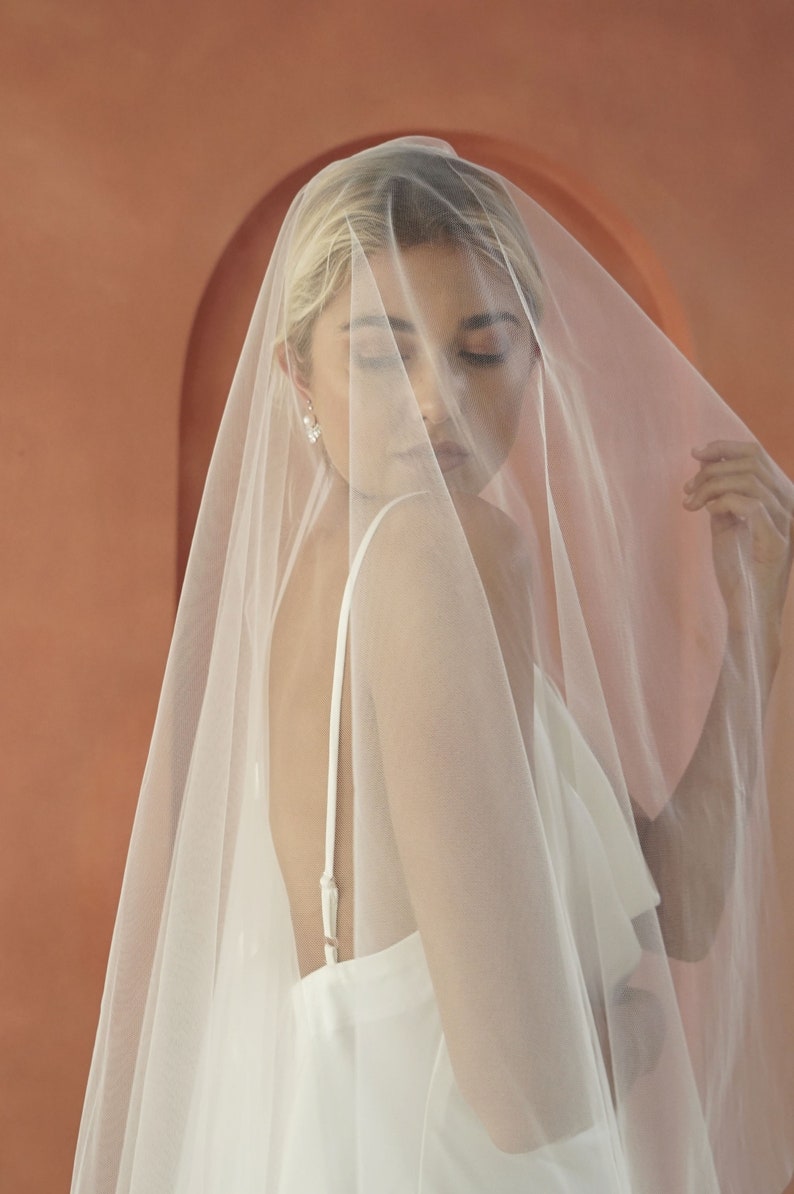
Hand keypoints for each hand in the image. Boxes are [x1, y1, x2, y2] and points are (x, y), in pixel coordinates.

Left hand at [683, 441, 792, 637]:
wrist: (747, 608)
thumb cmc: (738, 570)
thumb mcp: (726, 525)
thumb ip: (721, 497)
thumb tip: (705, 467)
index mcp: (778, 497)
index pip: (756, 454)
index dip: (724, 447)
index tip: (695, 453)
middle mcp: (787, 504)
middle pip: (751, 462)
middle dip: (712, 470)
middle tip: (687, 490)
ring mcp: (785, 521)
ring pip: (748, 480)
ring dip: (711, 487)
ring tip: (691, 504)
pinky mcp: (775, 540)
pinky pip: (751, 504)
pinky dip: (723, 502)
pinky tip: (707, 512)